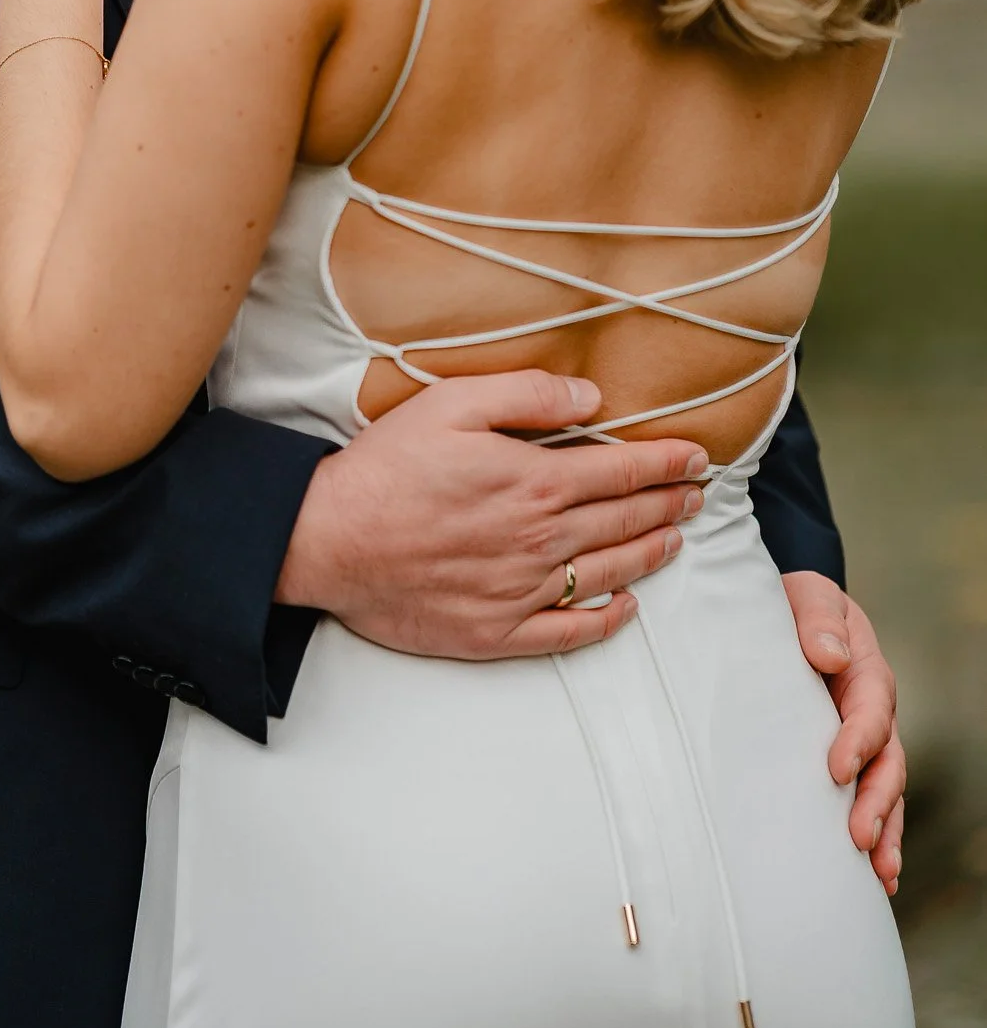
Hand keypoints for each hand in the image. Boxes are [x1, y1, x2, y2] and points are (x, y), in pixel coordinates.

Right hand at [276, 371, 706, 658]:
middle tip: (697, 496)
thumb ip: (527, 395)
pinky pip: (568, 632)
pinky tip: (623, 608)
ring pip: (607, 573)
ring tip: (674, 539)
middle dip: (668, 505)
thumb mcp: (451, 403)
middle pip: (623, 522)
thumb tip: (591, 399)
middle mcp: (540, 540)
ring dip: (649, 554)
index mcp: (534, 482)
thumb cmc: (387, 466)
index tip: (698, 458)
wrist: (329, 539)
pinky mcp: (496, 631)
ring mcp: (522, 592)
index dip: (666, 463)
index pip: (622, 471)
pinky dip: (605, 621)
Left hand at [783, 571, 904, 894]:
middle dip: (877, 804)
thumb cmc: (796, 606)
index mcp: (866, 676)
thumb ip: (819, 618)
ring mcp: (861, 746)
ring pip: (883, 793)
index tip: (836, 769)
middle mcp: (870, 717)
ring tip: (880, 873)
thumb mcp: (809, 596)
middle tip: (859, 838)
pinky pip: (864, 802)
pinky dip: (875, 838)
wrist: (787, 616)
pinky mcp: (841, 765)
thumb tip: (830, 654)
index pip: (870, 712)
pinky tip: (875, 878)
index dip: (858, 741)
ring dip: (884, 833)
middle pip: (886, 765)